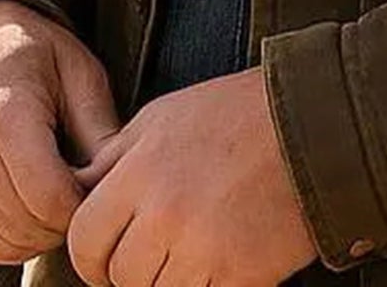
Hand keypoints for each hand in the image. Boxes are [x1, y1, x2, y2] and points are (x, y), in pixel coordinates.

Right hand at [0, 0, 121, 264]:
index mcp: (5, 113)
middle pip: (32, 225)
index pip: (51, 198)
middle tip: (81, 182)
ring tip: (59, 187)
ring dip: (45, 230)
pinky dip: (19, 236)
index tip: (96, 176)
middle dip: (68, 218)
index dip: (85, 201)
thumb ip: (101, 131)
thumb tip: (118, 188)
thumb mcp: (79, 71)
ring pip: (12, 243)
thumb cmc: (33, 53)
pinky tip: (34, 201)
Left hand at [66, 66, 318, 286]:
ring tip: (189, 255)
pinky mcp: (241, 277)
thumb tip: (77, 190)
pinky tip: (217, 265)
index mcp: (140, 171)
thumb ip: (114, 159)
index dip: (90, 255)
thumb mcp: (161, 118)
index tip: (104, 257)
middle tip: (154, 255)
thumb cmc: (232, 116)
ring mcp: (204, 249)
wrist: (308, 127)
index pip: (84, 239)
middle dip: (130, 273)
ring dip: (168, 282)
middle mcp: (166, 214)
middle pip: (120, 276)